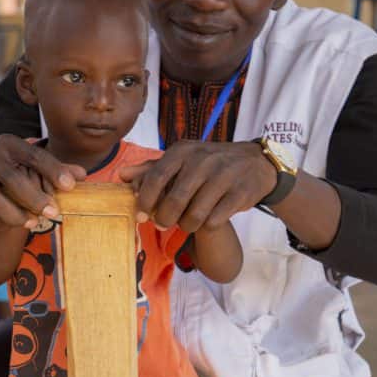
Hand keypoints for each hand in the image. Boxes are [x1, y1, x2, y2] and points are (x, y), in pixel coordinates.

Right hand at [0, 134, 86, 230]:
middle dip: (36, 199)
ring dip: (18, 215)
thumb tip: (83, 175)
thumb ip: (59, 170)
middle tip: (54, 213)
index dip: (54, 170)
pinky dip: (2, 223)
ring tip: (33, 223)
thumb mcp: (36, 168)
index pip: (34, 155)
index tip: (71, 186)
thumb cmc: (15, 175)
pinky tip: (12, 224)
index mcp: (8, 143)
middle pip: (14, 179)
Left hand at [119, 140, 275, 231]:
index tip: (141, 215)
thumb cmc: (210, 165)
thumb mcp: (182, 160)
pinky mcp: (239, 193)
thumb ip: (151, 169)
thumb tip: (121, 176)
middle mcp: (203, 160)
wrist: (255, 164)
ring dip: (186, 225)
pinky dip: (207, 225)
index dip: (145, 200)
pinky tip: (208, 219)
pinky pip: (214, 221)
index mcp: (183, 151)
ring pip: (194, 215)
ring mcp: (223, 176)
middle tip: (163, 224)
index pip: (156, 177)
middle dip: (164, 219)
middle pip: (174, 202)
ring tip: (186, 222)